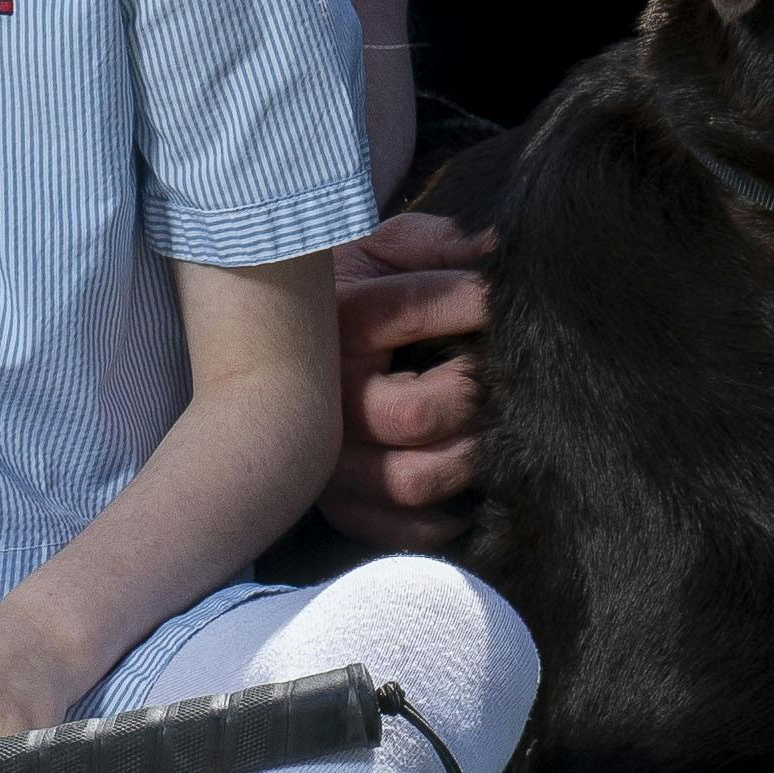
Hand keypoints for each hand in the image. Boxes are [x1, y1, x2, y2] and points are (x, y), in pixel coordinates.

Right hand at [314, 202, 495, 547]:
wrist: (264, 342)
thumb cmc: (338, 294)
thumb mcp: (374, 251)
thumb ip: (433, 242)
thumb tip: (497, 244)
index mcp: (338, 322)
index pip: (417, 310)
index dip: (478, 302)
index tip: (509, 300)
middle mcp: (327, 396)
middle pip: (417, 414)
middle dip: (475, 395)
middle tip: (506, 379)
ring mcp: (326, 458)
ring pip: (413, 480)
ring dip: (469, 459)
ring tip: (493, 431)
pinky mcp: (334, 502)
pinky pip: (395, 529)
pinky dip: (441, 519)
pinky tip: (466, 488)